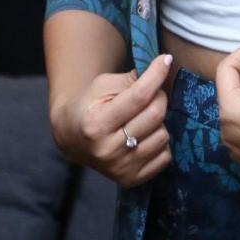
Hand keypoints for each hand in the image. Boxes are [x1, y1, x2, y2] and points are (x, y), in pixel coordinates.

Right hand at [50, 53, 172, 187]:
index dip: (156, 76)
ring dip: (159, 121)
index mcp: (96, 124)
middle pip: (155, 115)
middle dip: (159, 96)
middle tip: (152, 92)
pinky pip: (164, 157)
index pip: (139, 97)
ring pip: (163, 135)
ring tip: (144, 117)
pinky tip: (145, 136)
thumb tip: (163, 67)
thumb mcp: (102, 85)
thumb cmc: (90, 105)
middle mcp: (107, 150)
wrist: (72, 137)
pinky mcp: (130, 180)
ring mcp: (119, 169)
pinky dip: (160, 142)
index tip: (166, 60)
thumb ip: (131, 79)